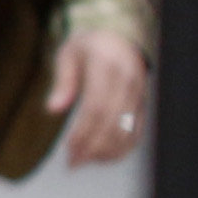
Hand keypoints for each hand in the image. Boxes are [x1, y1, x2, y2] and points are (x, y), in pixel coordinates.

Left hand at [47, 32, 146, 168]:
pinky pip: (138, 129)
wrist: (120, 34)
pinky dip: (124, 147)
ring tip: (87, 161)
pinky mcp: (144, 102)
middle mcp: (128, 81)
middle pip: (112, 122)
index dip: (83, 132)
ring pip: (128, 129)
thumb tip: (54, 109)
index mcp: (108, 66)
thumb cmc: (89, 45)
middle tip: (74, 163)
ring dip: (107, 150)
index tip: (69, 149)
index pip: (97, 107)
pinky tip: (106, 156)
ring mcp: (139, 92)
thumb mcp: (68, 54)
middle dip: (93, 147)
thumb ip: (63, 81)